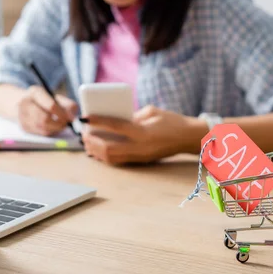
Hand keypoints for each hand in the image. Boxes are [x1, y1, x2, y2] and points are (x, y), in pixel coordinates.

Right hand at [17, 86, 77, 135]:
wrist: (21, 102)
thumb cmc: (44, 100)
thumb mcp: (55, 97)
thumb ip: (68, 104)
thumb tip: (73, 117)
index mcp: (35, 92)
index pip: (51, 106)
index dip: (62, 114)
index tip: (70, 118)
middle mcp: (25, 103)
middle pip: (44, 119)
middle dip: (58, 124)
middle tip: (66, 124)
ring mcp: (22, 116)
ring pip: (42, 128)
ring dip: (55, 129)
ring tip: (60, 125)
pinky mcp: (23, 126)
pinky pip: (40, 133)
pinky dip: (49, 132)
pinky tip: (52, 127)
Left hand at [82, 105, 203, 164]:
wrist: (188, 138)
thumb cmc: (171, 120)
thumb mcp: (151, 112)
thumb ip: (131, 116)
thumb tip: (111, 120)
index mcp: (143, 132)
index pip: (115, 126)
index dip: (97, 121)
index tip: (85, 117)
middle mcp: (140, 147)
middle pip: (109, 148)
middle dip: (92, 142)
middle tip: (83, 133)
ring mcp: (140, 157)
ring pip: (112, 158)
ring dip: (96, 151)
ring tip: (87, 142)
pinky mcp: (141, 161)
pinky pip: (118, 161)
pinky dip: (105, 156)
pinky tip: (97, 150)